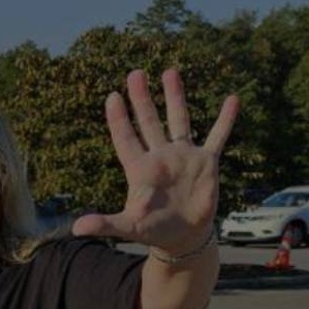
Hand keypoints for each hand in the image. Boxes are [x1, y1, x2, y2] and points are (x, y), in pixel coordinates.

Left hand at [73, 69, 239, 254]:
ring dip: (175, 97)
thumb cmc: (152, 231)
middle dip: (142, 99)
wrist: (183, 237)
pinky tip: (232, 99)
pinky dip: (225, 120)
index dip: (118, 119)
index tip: (112, 96)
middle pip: (149, 122)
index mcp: (140, 169)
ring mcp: (183, 157)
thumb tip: (76, 229)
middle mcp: (160, 157)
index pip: (126, 138)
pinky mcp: (206, 163)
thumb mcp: (128, 227)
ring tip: (170, 71)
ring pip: (179, 120)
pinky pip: (217, 137)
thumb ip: (105, 224)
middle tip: (135, 73)